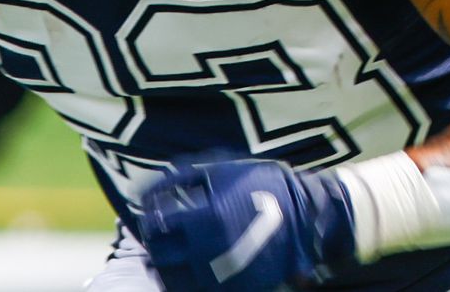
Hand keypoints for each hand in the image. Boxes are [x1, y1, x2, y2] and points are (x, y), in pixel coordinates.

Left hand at [138, 159, 355, 291]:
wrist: (305, 214)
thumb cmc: (259, 184)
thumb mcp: (218, 170)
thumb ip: (178, 179)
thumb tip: (144, 192)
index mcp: (205, 220)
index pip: (156, 227)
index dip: (148, 221)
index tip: (151, 217)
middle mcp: (212, 252)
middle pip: (162, 258)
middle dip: (155, 245)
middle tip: (158, 237)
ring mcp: (226, 276)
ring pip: (176, 282)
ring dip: (166, 268)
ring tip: (170, 257)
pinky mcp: (239, 289)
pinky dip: (189, 283)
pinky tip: (191, 270)